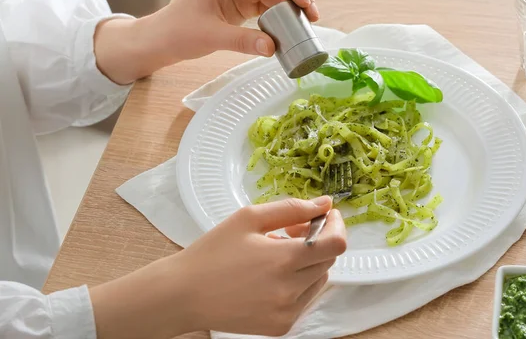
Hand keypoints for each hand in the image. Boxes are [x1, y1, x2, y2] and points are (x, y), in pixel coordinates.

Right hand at [90, 196, 346, 338]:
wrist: (183, 294)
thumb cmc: (212, 252)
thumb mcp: (248, 218)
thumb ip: (291, 208)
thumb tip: (325, 204)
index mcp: (283, 259)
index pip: (336, 243)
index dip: (337, 225)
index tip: (327, 216)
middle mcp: (290, 290)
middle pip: (329, 259)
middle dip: (318, 240)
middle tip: (290, 231)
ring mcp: (287, 312)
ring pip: (320, 279)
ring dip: (309, 262)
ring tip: (277, 254)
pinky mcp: (281, 326)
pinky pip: (305, 298)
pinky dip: (298, 283)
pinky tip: (272, 275)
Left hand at [94, 0, 318, 83]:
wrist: (163, 39)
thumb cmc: (179, 32)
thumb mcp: (211, 37)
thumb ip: (242, 42)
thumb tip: (272, 48)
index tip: (305, 3)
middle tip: (312, 13)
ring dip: (293, 1)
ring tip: (308, 21)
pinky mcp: (243, 1)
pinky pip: (270, 1)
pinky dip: (283, 12)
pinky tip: (292, 26)